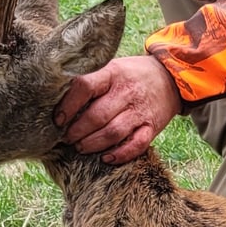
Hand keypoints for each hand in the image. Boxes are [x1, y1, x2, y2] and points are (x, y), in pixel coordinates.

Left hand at [54, 54, 181, 163]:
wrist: (170, 77)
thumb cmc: (130, 75)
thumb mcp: (112, 68)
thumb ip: (90, 81)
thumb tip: (55, 100)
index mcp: (112, 74)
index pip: (85, 87)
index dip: (68, 105)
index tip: (58, 119)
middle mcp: (126, 92)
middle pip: (97, 115)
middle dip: (77, 131)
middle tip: (66, 138)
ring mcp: (140, 110)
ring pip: (113, 132)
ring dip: (93, 144)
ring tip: (80, 147)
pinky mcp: (152, 126)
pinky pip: (136, 145)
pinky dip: (120, 154)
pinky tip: (106, 158)